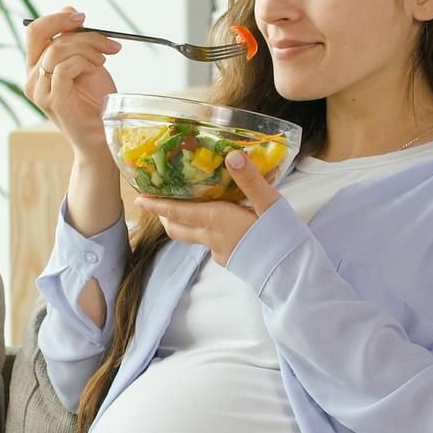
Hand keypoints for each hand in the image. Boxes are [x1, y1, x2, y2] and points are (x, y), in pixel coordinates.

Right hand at [24, 7, 121, 157]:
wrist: (103, 135)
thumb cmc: (95, 100)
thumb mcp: (86, 61)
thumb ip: (74, 39)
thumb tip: (69, 9)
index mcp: (35, 67)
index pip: (35, 31)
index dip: (58, 18)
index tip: (83, 18)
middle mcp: (31, 78)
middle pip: (41, 34)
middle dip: (72, 28)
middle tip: (99, 33)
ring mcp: (39, 91)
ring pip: (58, 49)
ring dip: (88, 48)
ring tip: (103, 58)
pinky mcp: (52, 101)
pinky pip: (64, 68)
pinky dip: (84, 62)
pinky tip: (96, 69)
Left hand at [136, 149, 283, 266]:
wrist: (293, 277)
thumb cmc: (283, 239)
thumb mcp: (270, 203)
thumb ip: (250, 179)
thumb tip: (231, 155)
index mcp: (217, 220)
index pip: (177, 211)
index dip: (156, 205)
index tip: (139, 198)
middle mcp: (212, 237)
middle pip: (178, 228)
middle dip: (165, 215)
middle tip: (158, 203)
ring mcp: (221, 252)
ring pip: (193, 237)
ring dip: (184, 224)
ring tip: (188, 210)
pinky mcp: (232, 261)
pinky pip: (212, 244)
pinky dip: (207, 232)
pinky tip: (222, 225)